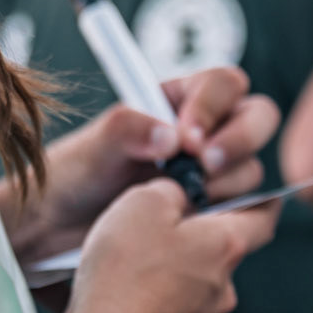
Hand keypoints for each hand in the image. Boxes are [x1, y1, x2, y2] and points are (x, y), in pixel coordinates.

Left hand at [0, 66, 280, 261]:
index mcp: (177, 100)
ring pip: (250, 167)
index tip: (188, 135)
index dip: (213, 106)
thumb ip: (128, 130)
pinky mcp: (211, 211)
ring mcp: (210, 173)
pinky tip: (195, 221)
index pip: (223, 84)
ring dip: (227, 182)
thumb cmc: (71, 176)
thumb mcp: (92, 146)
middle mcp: (202, 132)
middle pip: (256, 118)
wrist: (57, 228)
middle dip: (239, 139)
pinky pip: (243, 208)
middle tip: (205, 164)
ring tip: (186, 199)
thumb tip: (172, 136)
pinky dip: (229, 215)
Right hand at [53, 176, 279, 312]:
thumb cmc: (124, 271)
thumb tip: (178, 193)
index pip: (264, 217)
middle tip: (162, 226)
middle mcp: (224, 284)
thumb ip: (170, 189)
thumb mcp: (141, 203)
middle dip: (199, 237)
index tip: (258, 195)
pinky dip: (160, 301)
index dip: (263, 202)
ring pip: (198, 283)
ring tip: (134, 265)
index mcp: (225, 244)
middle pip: (223, 251)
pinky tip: (130, 296)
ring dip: (176, 271)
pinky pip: (177, 311)